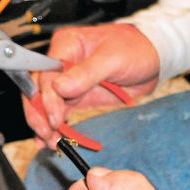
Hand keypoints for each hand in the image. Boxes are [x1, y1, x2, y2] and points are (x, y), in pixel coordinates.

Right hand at [23, 23, 159, 148]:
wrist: (152, 61)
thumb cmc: (135, 50)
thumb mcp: (113, 58)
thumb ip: (85, 73)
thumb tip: (59, 88)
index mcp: (66, 45)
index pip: (45, 74)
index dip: (47, 98)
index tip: (54, 118)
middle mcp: (61, 63)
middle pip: (37, 91)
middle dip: (39, 115)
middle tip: (46, 134)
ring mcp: (66, 82)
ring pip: (44, 106)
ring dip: (44, 125)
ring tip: (50, 143)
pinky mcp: (73, 98)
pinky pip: (57, 113)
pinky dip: (53, 128)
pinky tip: (50, 141)